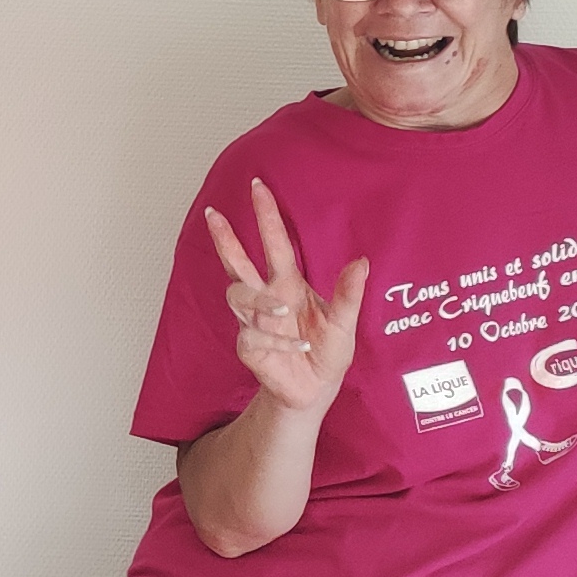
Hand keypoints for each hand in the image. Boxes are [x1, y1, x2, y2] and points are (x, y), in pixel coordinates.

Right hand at [199, 183, 364, 419]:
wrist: (314, 390)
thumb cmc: (325, 353)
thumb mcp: (345, 323)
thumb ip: (349, 294)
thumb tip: (361, 261)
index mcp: (288, 285)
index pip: (274, 243)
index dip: (266, 215)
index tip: (258, 186)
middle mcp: (267, 299)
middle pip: (237, 263)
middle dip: (225, 238)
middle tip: (214, 214)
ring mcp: (253, 323)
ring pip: (237, 296)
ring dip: (258, 300)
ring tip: (282, 309)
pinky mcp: (249, 347)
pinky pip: (254, 337)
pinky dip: (278, 342)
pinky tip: (298, 348)